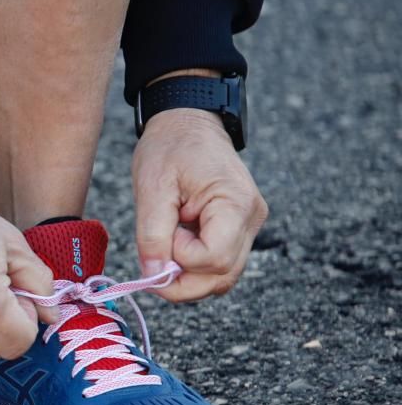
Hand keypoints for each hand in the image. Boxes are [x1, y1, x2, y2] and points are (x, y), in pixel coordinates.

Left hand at [133, 108, 268, 301]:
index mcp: (235, 204)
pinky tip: (175, 247)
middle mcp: (252, 219)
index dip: (182, 260)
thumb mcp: (152, 187)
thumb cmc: (170, 147)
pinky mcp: (239, 229)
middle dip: (183, 282)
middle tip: (153, 264)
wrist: (188, 123)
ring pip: (223, 276)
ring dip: (188, 277)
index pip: (215, 259)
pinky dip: (194, 267)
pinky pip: (220, 264)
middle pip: (222, 276)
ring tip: (164, 249)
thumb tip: (154, 277)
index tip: (162, 236)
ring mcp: (249, 226)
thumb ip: (152, 235)